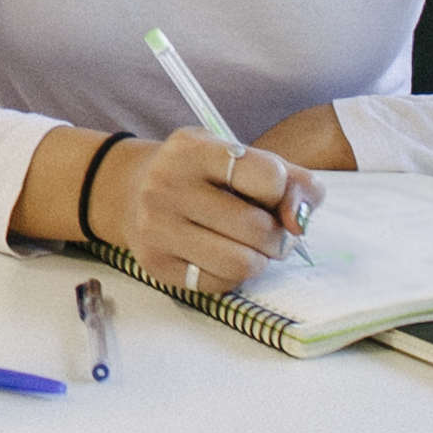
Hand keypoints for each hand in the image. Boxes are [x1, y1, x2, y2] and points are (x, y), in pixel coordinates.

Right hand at [77, 129, 323, 298]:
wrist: (130, 190)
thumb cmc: (200, 173)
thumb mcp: (238, 156)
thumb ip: (287, 179)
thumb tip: (301, 220)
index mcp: (194, 149)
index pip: (268, 177)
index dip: (284, 193)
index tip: (273, 195)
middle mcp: (168, 185)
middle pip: (256, 228)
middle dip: (279, 237)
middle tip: (274, 233)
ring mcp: (157, 227)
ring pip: (240, 263)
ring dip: (260, 260)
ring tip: (255, 249)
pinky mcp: (155, 263)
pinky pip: (218, 283)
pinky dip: (233, 276)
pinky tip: (224, 257)